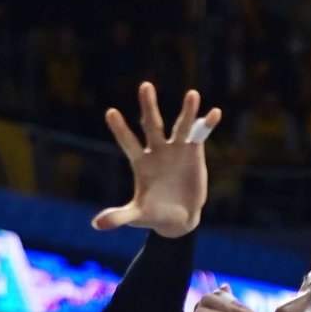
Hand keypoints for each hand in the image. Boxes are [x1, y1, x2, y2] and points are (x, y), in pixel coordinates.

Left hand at [93, 83, 221, 238]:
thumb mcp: (136, 216)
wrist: (178, 219)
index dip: (120, 129)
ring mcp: (176, 149)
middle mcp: (157, 151)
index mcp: (140, 162)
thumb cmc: (153, 215)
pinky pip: (200, 134)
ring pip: (180, 126)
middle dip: (149, 107)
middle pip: (152, 125)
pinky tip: (214, 113)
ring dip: (186, 111)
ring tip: (192, 94)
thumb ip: (118, 217)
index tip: (110, 112)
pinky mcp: (193, 152)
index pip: (128, 142)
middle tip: (145, 86)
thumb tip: (96, 225)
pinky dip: (207, 124)